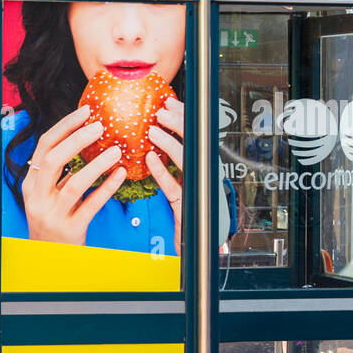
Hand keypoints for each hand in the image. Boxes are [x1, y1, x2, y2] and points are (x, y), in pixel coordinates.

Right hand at [21, 105, 126, 245]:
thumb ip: (57, 174)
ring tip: (115, 150)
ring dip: (97, 163)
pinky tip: (120, 174)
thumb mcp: (46, 196)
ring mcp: (53, 215)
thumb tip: (81, 140)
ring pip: (75, 183)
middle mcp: (38, 198)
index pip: (44, 147)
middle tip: (99, 126)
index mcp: (31, 185)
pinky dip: (108, 187)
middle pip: (54, 159)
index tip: (84, 112)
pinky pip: (92, 204)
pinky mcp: (71, 229)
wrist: (48, 258)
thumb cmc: (51, 222)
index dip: (64, 126)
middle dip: (77, 139)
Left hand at [146, 96, 184, 257]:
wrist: (199, 249)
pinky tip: (150, 159)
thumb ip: (172, 165)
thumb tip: (154, 139)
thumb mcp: (181, 186)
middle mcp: (202, 176)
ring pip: (186, 161)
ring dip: (170, 143)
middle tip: (162, 110)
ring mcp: (197, 191)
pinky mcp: (188, 208)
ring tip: (153, 130)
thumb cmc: (188, 216)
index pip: (194, 136)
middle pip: (194, 143)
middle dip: (180, 123)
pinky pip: (174, 188)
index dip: (183, 118)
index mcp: (200, 168)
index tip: (168, 103)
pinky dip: (162, 172)